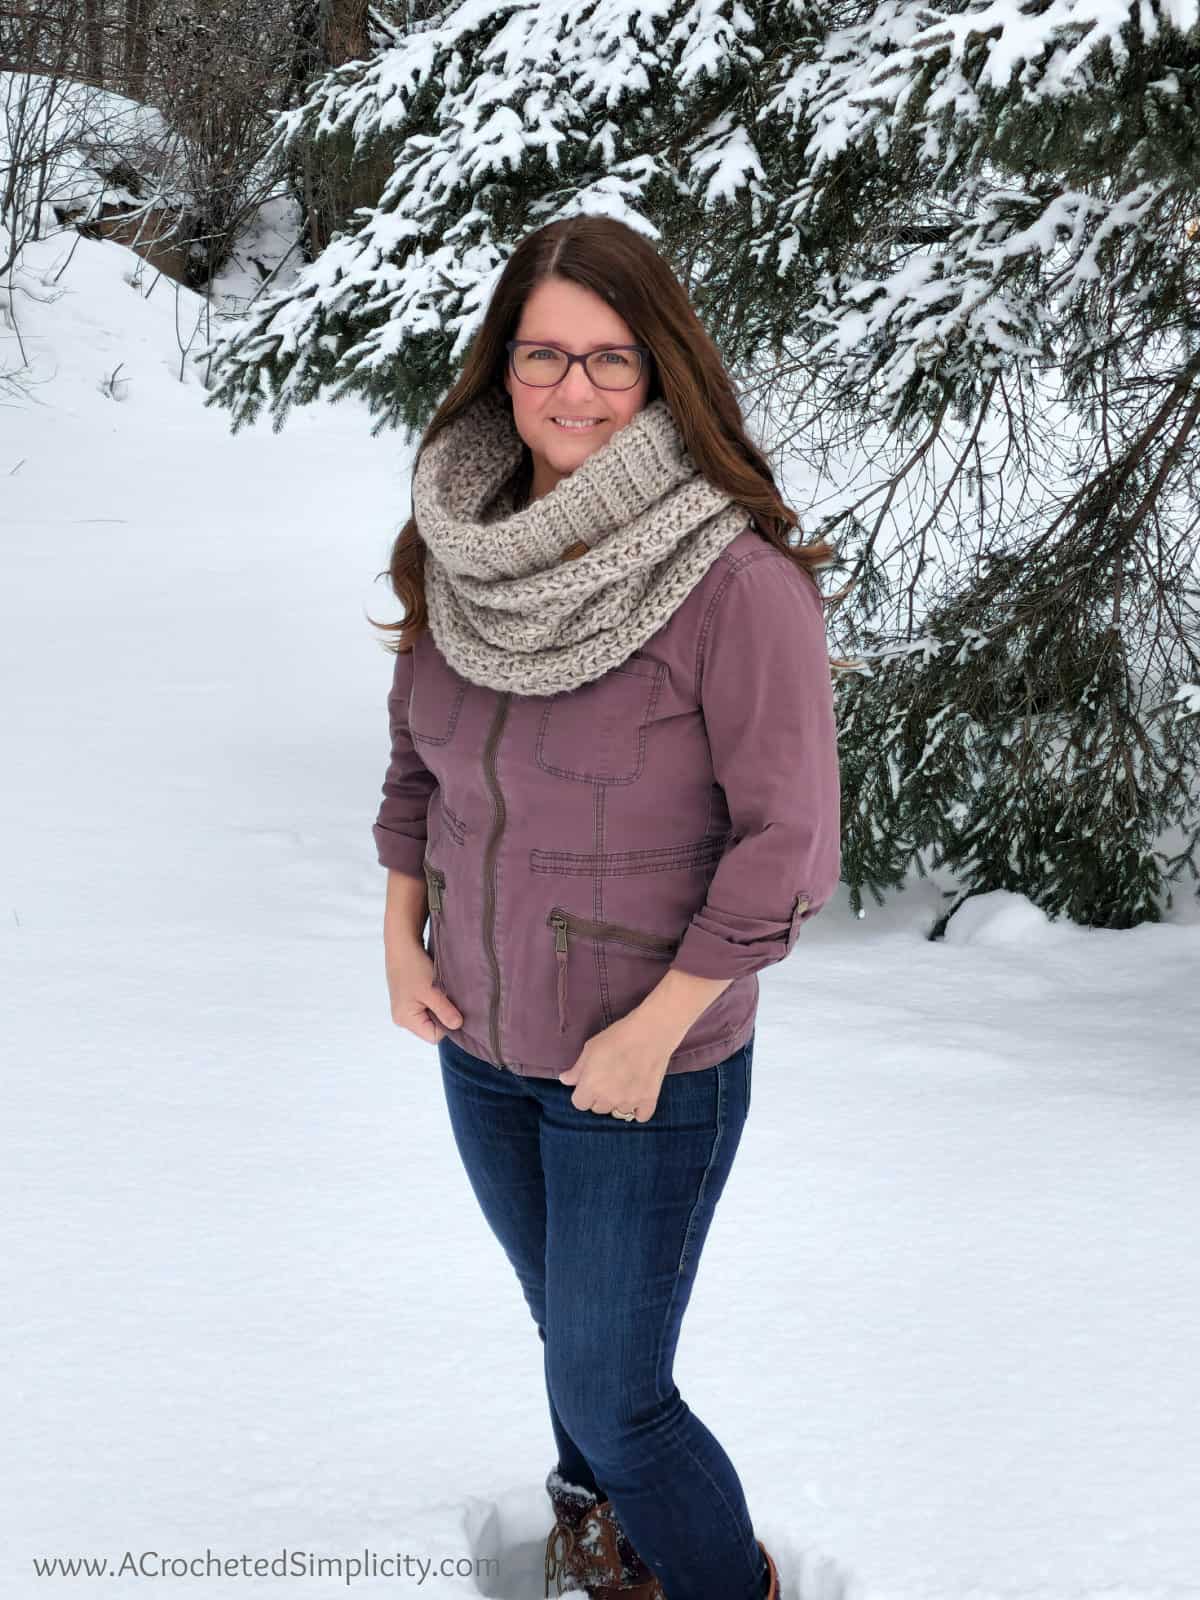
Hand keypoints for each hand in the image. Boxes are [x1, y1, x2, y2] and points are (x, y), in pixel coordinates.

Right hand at [385, 932, 463, 1043]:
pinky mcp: (408, 998)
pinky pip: (426, 1005)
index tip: (455, 1007)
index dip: (447, 1024)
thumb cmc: (413, 966)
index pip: (434, 1035)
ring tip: (441, 990)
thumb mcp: (432, 991)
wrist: (401, 943)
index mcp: (406, 1019)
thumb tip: (458, 1026)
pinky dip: (434, 998)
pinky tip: (436, 986)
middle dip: (444, 1013)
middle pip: (431, 1027)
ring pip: (430, 1015)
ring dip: (440, 1004)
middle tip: (449, 997)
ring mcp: (405, 1008)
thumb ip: (445, 1011)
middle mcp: (403, 1018)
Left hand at [557, 1011, 678, 1121]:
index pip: (580, 1104)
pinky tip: (637, 1096)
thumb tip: (565, 1080)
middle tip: (608, 1080)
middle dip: (600, 1097)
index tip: (589, 1082)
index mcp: (591, 1086)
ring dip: (618, 1102)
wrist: (650, 1033)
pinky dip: (638, 1110)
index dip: (583, 1092)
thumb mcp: (590, 1048)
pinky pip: (640, 1116)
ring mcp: (629, 1102)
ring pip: (618, 1112)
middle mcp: (609, 1098)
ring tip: (624, 1084)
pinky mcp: (648, 1101)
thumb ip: (577, 1069)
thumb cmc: (617, 1037)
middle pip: (598, 1109)